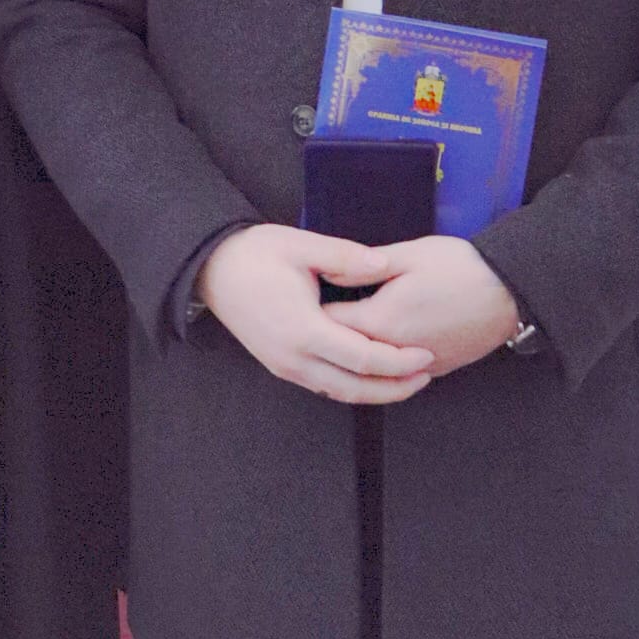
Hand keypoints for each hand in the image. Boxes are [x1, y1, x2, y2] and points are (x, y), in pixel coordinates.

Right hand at [196, 224, 434, 403]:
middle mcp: (294, 358)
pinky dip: (353, 386)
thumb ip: (344, 256)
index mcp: (303, 329)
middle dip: (395, 387)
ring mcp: (285, 366)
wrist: (212, 269)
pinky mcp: (280, 366)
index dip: (398, 361)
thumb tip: (383, 264)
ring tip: (407, 379)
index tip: (426, 353)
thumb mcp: (300, 245)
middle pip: (355, 388)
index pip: (362, 357)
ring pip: (339, 393)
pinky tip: (372, 375)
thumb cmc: (255, 254)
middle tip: (427, 374)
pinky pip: (324, 386)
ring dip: (376, 392)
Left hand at [320, 235, 520, 376]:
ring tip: (339, 334)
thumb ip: (364, 267)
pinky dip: (382, 364)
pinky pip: (398, 374)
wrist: (510, 291)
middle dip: (329, 336)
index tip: (305, 298)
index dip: (313, 311)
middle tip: (315, 317)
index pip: (330, 324)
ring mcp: (418, 366)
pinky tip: (376, 344)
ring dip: (354, 354)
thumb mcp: (407, 255)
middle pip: (346, 352)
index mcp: (382, 320)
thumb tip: (329, 273)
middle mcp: (396, 351)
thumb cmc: (460, 266)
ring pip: (371, 370)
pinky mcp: (437, 370)